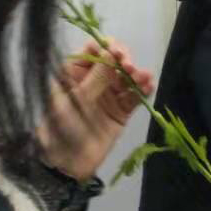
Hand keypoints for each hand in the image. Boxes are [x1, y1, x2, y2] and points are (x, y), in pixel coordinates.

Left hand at [37, 40, 155, 181]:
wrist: (66, 163)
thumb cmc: (61, 126)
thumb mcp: (75, 99)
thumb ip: (96, 76)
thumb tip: (111, 52)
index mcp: (74, 73)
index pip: (92, 50)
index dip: (106, 47)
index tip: (117, 53)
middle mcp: (92, 81)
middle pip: (113, 61)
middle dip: (124, 61)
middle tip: (129, 68)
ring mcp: (108, 96)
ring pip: (126, 78)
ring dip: (136, 75)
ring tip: (144, 78)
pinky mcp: (120, 112)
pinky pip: (133, 97)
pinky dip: (142, 90)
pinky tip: (149, 86)